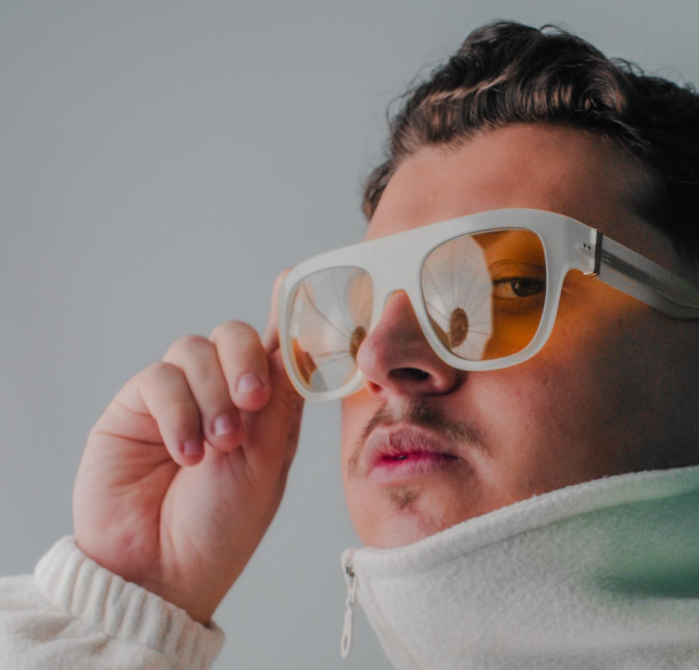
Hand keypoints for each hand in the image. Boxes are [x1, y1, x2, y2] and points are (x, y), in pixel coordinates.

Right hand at [72, 268, 304, 625]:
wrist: (161, 571)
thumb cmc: (222, 526)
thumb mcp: (267, 460)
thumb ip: (280, 394)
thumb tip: (299, 335)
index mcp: (265, 409)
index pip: (275, 347)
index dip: (288, 312)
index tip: (297, 277)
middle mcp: (221, 395)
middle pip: (234, 335)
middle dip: (245, 359)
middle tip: (251, 401)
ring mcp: (177, 399)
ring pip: (195, 351)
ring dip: (212, 395)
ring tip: (217, 447)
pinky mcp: (134, 408)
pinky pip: (158, 379)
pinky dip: (178, 411)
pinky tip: (185, 453)